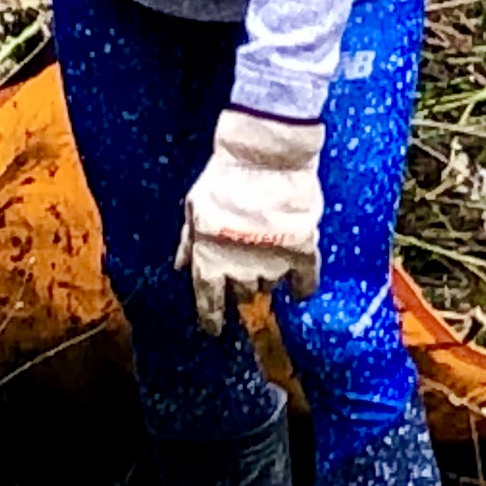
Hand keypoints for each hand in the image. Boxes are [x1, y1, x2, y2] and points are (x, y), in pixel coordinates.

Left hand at [179, 109, 325, 331]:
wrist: (264, 156)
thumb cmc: (224, 177)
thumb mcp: (195, 207)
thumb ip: (189, 241)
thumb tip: (180, 267)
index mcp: (209, 259)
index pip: (208, 303)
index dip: (212, 319)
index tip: (215, 328)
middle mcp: (239, 269)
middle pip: (243, 295)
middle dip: (242, 286)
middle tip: (246, 267)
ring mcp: (272, 262)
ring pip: (270, 286)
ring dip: (267, 277)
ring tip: (268, 254)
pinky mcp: (302, 251)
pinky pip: (305, 281)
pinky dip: (303, 288)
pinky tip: (300, 291)